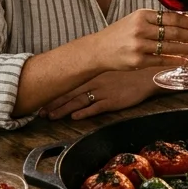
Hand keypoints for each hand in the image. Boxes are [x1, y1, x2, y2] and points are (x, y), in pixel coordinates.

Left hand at [43, 70, 157, 120]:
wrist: (147, 75)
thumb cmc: (128, 73)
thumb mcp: (107, 71)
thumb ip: (93, 77)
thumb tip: (79, 83)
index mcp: (93, 74)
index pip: (69, 84)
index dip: (55, 93)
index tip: (42, 100)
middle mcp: (95, 82)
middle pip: (70, 93)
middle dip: (54, 103)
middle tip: (40, 112)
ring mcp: (103, 91)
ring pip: (79, 101)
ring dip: (64, 109)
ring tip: (51, 117)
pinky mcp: (113, 101)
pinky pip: (96, 107)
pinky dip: (85, 112)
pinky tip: (75, 117)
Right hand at [88, 8, 187, 72]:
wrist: (99, 49)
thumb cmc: (119, 34)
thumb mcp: (134, 19)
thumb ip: (154, 19)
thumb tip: (180, 21)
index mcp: (141, 15)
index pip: (169, 17)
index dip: (184, 21)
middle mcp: (140, 29)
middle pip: (172, 32)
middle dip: (187, 35)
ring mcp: (139, 46)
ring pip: (169, 47)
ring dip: (185, 48)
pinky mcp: (138, 61)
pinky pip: (162, 60)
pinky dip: (175, 60)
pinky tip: (183, 60)